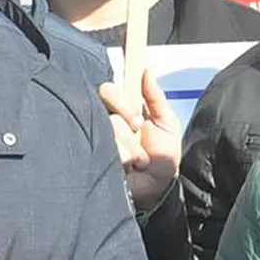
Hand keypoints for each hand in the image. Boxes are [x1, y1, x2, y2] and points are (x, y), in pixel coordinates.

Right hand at [98, 69, 180, 211]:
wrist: (158, 188)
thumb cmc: (162, 157)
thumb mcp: (167, 124)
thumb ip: (156, 98)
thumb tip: (146, 70)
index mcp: (123, 110)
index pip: (110, 91)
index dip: (121, 100)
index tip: (138, 119)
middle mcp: (107, 120)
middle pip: (101, 104)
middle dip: (125, 121)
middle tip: (138, 134)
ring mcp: (98, 137)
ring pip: (106, 127)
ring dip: (129, 146)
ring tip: (140, 161)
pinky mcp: (92, 155)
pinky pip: (100, 147)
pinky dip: (123, 158)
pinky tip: (129, 168)